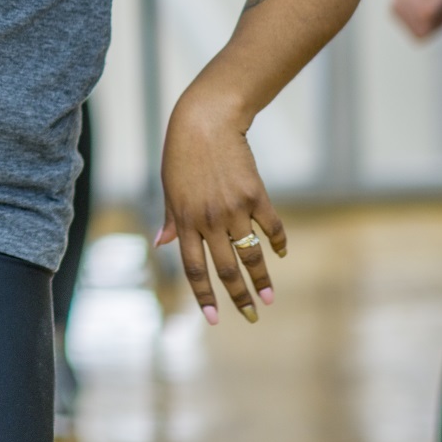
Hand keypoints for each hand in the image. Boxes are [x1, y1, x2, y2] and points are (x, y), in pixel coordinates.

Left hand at [158, 95, 285, 324]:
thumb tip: (161, 244)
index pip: (194, 268)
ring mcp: (234, 208)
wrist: (205, 123)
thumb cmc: (181, 155)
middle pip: (226, 268)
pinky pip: (271, 227)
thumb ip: (171, 219)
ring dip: (262, 279)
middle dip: (239, 297)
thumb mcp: (169, 188)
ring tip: (270, 298)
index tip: (213, 319)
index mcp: (185, 220)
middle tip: (251, 316)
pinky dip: (278, 243)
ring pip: (251, 254)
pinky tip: (280, 254)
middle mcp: (208, 219)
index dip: (204, 295)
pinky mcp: (255, 195)